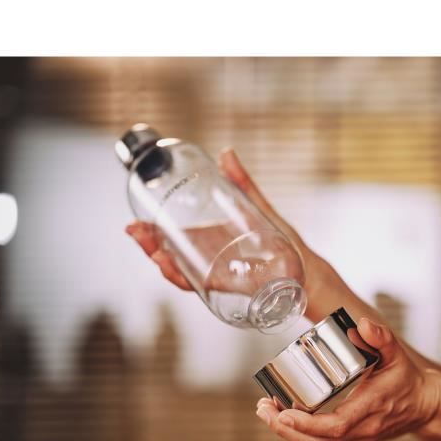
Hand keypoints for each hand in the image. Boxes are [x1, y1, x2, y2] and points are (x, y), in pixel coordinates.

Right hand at [125, 148, 339, 313]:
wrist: (306, 270)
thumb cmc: (285, 243)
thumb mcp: (259, 209)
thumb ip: (242, 184)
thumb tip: (225, 153)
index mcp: (212, 243)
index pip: (175, 240)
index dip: (152, 233)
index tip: (136, 221)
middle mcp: (210, 261)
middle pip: (171, 256)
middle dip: (149, 246)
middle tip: (134, 231)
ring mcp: (217, 275)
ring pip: (180, 273)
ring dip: (161, 263)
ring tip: (150, 250)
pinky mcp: (227, 287)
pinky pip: (199, 285)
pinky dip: (182, 278)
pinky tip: (169, 267)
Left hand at [255, 318, 440, 440]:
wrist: (426, 406)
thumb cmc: (408, 379)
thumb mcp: (397, 353)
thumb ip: (381, 338)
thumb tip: (360, 326)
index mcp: (371, 408)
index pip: (335, 425)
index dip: (305, 424)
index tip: (282, 414)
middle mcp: (363, 429)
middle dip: (285, 429)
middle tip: (262, 410)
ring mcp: (358, 439)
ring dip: (288, 433)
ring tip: (266, 412)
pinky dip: (299, 434)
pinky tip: (284, 417)